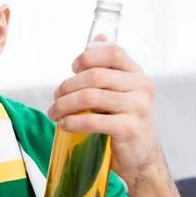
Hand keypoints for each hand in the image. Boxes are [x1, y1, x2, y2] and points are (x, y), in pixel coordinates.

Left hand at [47, 45, 164, 186]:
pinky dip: (72, 122)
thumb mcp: (119, 92)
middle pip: (94, 76)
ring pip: (90, 97)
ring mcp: (138, 108)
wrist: (141, 157)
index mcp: (137, 74)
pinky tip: (64, 125)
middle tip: (55, 98)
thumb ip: (107, 68)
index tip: (72, 69)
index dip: (87, 58)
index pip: (112, 53)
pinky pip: (92, 120)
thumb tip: (97, 39)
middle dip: (67, 86)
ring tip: (54, 113)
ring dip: (64, 105)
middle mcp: (141, 87)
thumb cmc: (123, 121)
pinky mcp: (130, 129)